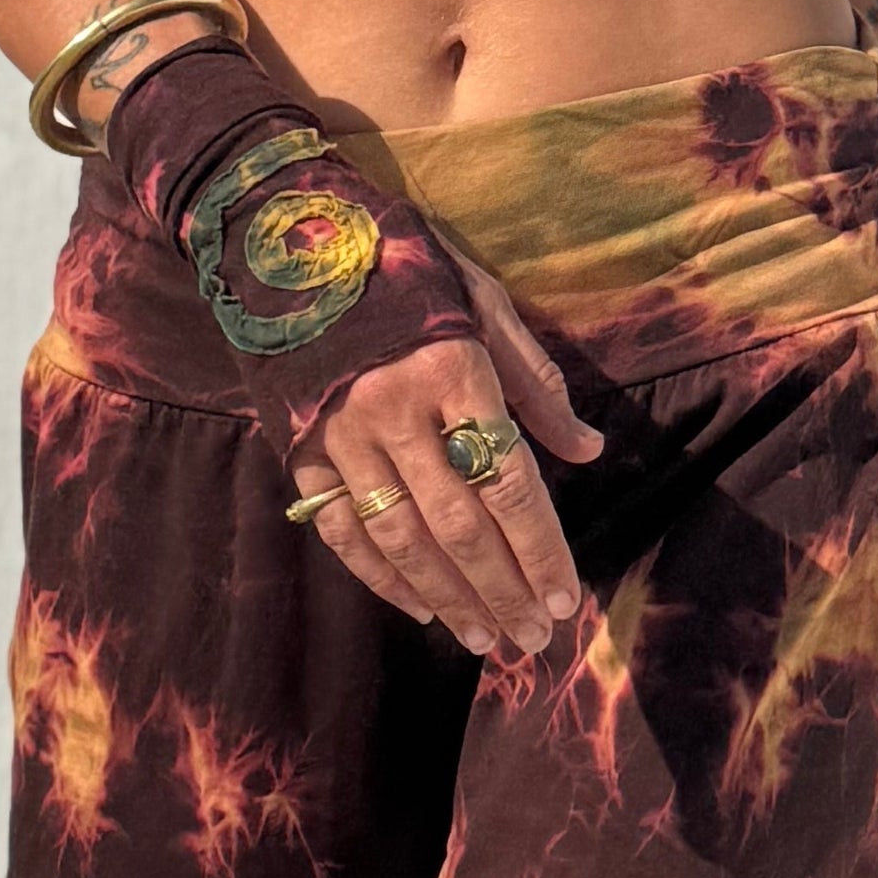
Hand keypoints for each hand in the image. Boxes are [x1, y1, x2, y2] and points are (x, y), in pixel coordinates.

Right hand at [289, 270, 604, 656]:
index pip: (509, 481)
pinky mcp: (301, 447)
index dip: (541, 549)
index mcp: (453, 369)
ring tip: (488, 639)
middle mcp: (397, 409)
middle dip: (504, 589)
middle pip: (461, 523)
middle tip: (535, 637)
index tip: (566, 597)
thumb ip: (535, 382)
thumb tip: (589, 450)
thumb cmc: (406, 263)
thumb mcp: (482, 300)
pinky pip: (343, 529)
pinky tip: (420, 606)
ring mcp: (343, 433)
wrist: (288, 237)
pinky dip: (381, 575)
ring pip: (404, 538)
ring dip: (451, 598)